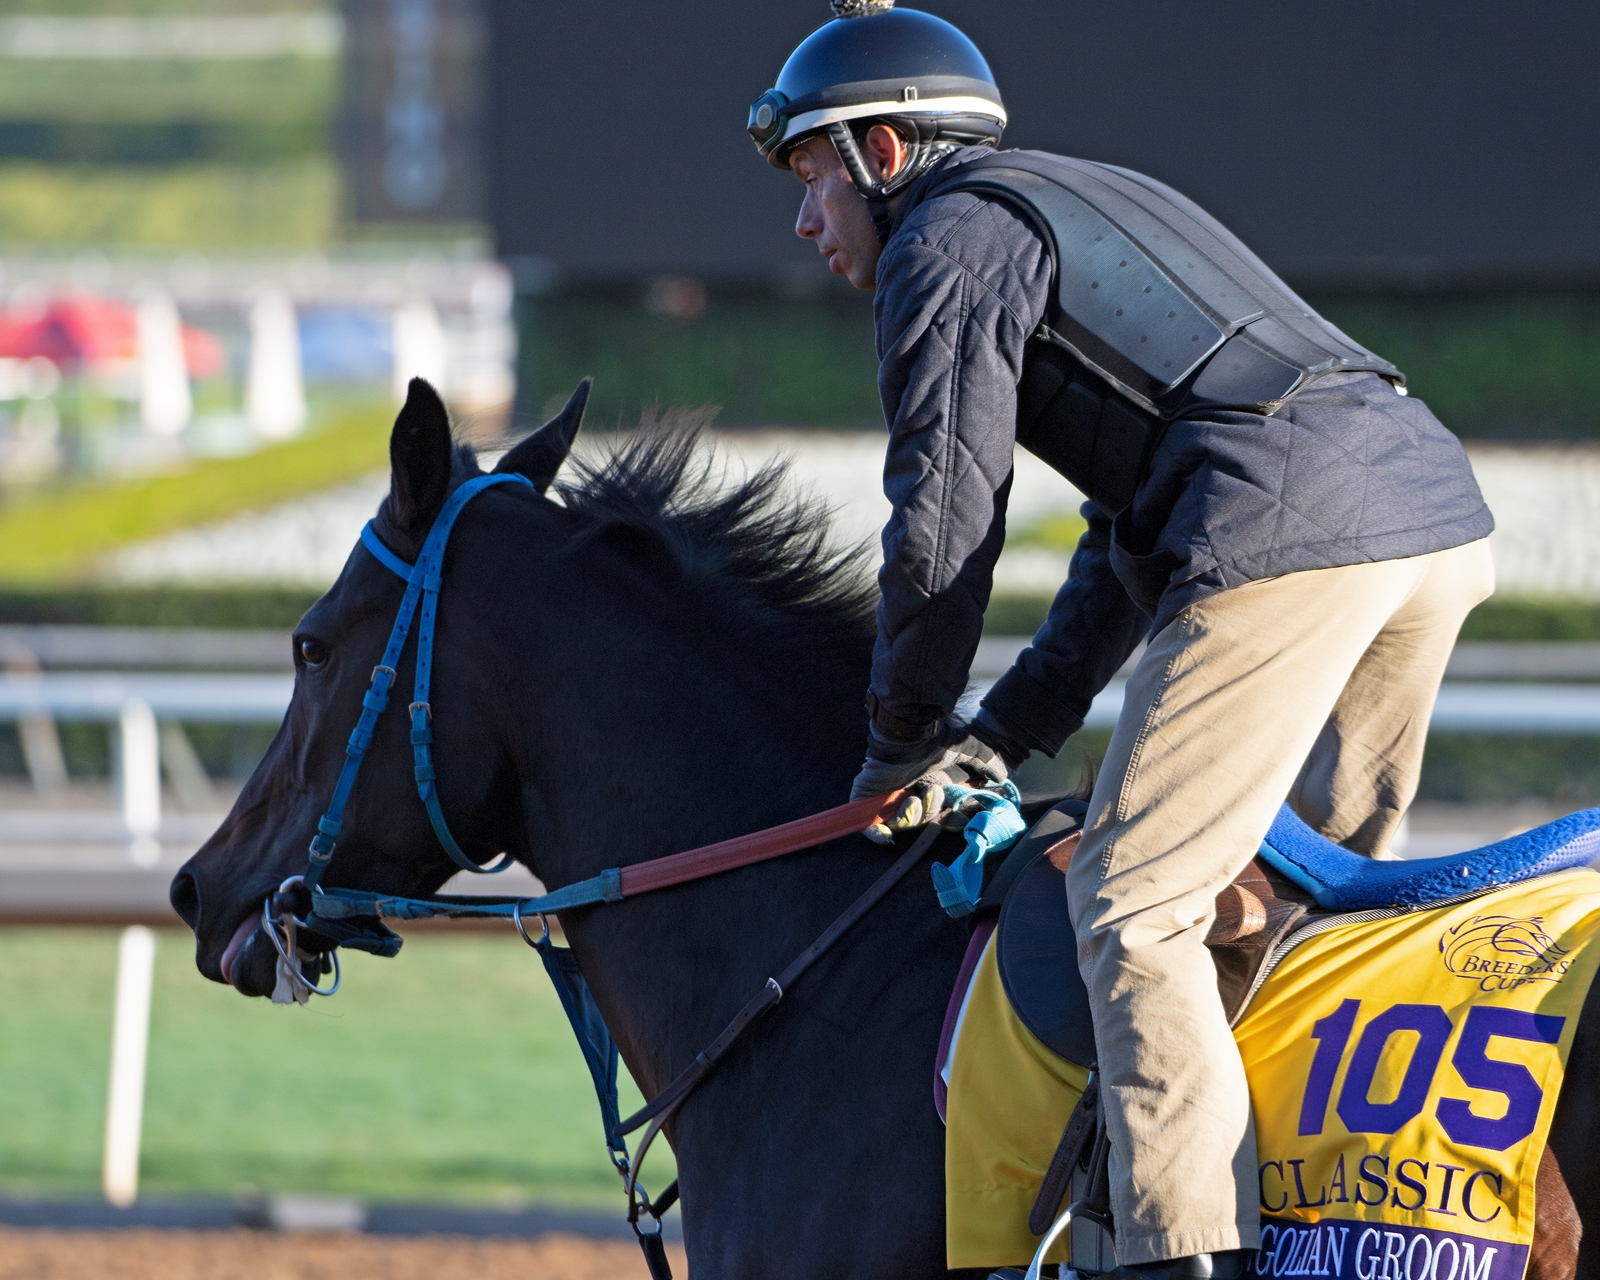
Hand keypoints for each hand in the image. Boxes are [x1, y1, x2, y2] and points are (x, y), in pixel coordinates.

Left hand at [850, 719, 1010, 841]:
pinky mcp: (865, 799)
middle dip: (928, 813)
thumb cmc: (933, 739)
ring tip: (912, 798)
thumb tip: (1004, 776)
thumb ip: (985, 762)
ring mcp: (885, 797)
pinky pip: (868, 827)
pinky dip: (876, 834)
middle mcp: (907, 792)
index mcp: (927, 785)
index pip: (936, 813)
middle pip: (920, 820)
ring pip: (900, 823)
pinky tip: (885, 836)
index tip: (955, 819)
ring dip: (910, 816)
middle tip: (931, 793)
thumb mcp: (966, 749)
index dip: (946, 819)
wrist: (906, 733)